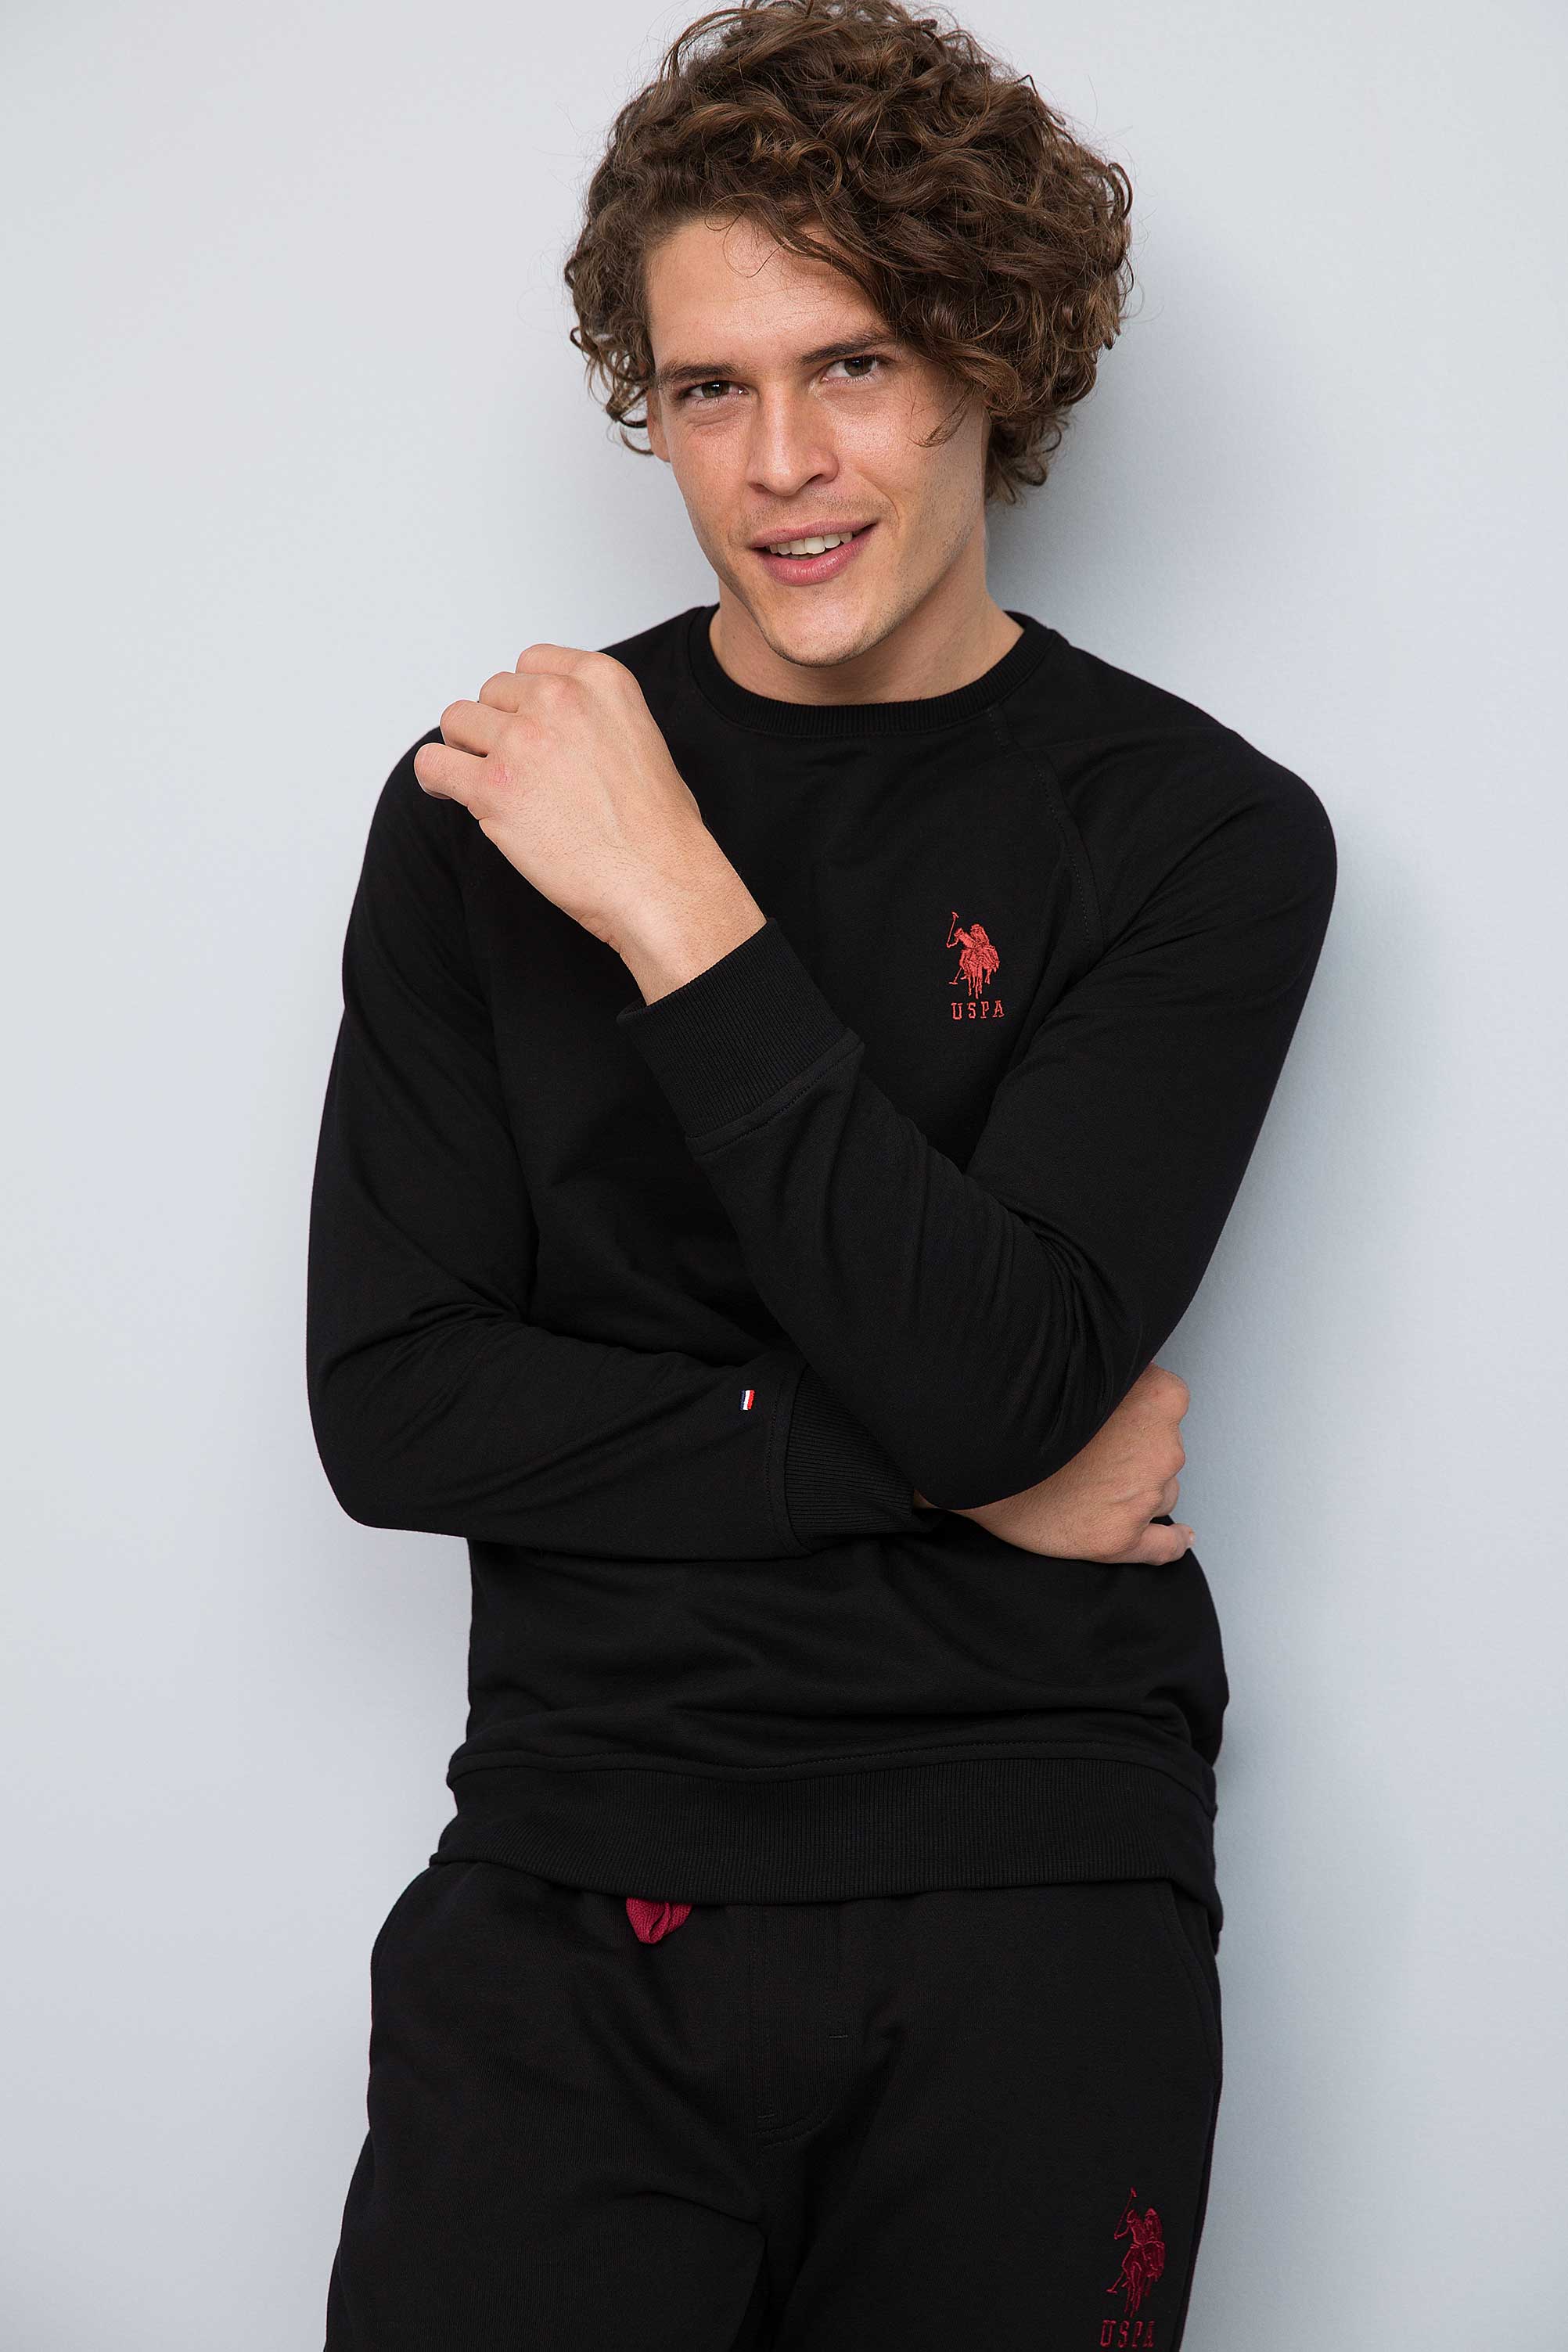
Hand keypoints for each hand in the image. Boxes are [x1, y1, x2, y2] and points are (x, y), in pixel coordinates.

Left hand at [411, 644, 758, 966]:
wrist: (659, 879)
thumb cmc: (658, 828)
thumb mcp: (639, 737)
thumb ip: (592, 716)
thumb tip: (552, 729)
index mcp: (599, 679)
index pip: (531, 663)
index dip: (523, 700)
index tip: (526, 727)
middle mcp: (558, 699)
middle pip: (491, 692)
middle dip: (495, 727)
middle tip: (509, 767)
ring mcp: (522, 740)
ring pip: (457, 721)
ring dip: (465, 751)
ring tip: (482, 782)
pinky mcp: (493, 787)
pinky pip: (434, 764)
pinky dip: (436, 778)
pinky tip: (447, 793)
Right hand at [913, 1361, 1195, 1564]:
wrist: (975, 1454)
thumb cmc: (1019, 1409)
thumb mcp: (1077, 1367)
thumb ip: (1112, 1371)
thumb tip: (1130, 1374)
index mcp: (1157, 1398)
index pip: (1167, 1402)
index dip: (1137, 1410)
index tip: (1110, 1416)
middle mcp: (1162, 1448)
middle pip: (1163, 1452)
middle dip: (1135, 1453)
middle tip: (1086, 1452)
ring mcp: (1143, 1496)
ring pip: (1160, 1493)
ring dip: (1136, 1491)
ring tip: (1084, 1485)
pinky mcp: (1119, 1538)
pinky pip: (1165, 1545)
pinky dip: (1174, 1541)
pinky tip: (1179, 1537)